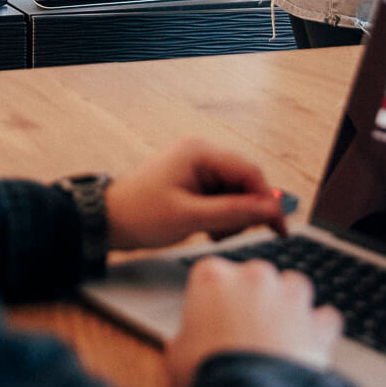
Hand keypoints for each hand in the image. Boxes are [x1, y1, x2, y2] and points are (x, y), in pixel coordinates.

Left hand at [104, 137, 290, 250]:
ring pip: (235, 192)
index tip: (279, 228)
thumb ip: (234, 213)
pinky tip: (207, 229)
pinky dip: (221, 216)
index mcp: (199, 152)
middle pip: (244, 182)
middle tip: (232, 234)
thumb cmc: (139, 215)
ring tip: (212, 233)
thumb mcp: (190, 217)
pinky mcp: (193, 181)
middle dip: (245, 211)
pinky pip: (222, 197)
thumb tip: (271, 211)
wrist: (106, 220)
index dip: (267, 201)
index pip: (250, 172)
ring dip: (232, 216)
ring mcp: (196, 166)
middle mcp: (201, 153)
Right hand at [166, 257, 343, 386]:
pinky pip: (325, 317)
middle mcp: (254, 277)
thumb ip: (184, 338)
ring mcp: (290, 297)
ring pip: (294, 286)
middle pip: (255, 275)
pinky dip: (320, 329)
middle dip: (253, 297)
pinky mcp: (318, 323)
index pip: (211, 272)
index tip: (211, 315)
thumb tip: (186, 343)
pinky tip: (310, 345)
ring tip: (279, 333)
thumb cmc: (206, 377)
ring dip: (289, 304)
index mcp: (213, 277)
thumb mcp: (176, 356)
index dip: (212, 296)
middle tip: (244, 330)